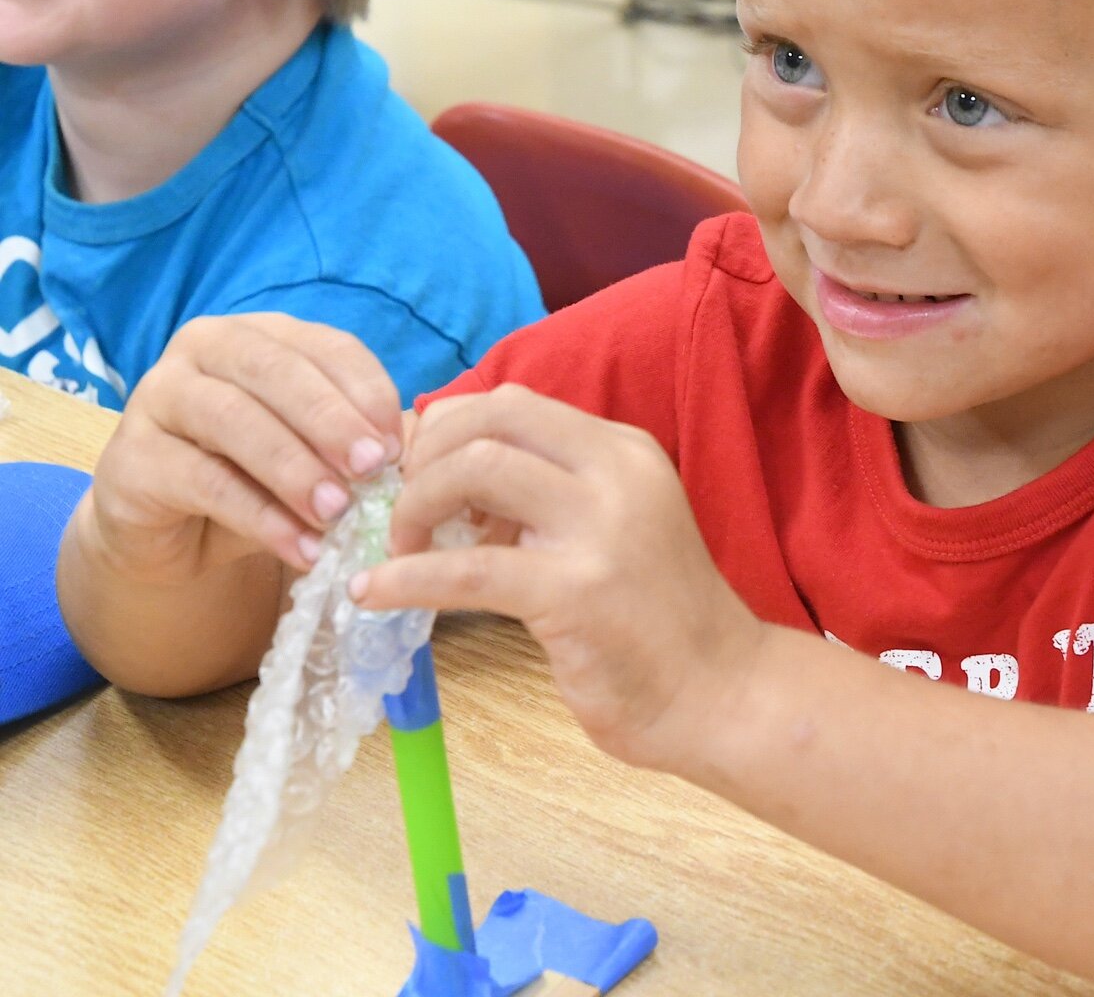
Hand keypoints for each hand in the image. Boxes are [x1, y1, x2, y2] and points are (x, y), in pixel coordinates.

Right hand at [84, 313, 403, 584]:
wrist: (172, 535)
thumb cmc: (256, 480)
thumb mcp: (312, 456)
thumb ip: (353, 446)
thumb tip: (408, 453)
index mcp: (261, 334)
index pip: (325, 346)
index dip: (367, 391)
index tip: (397, 445)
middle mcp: (204, 348)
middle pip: (277, 371)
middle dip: (332, 420)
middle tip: (372, 468)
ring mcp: (157, 396)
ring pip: (234, 420)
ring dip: (295, 468)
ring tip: (338, 513)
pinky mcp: (130, 457)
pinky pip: (204, 481)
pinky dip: (261, 517)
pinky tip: (301, 547)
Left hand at [351, 383, 764, 772]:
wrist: (719, 691)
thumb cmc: (658, 620)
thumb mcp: (612, 528)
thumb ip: (549, 496)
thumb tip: (446, 479)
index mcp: (623, 451)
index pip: (513, 404)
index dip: (446, 430)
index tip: (416, 476)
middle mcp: (616, 471)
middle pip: (489, 422)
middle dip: (422, 459)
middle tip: (400, 513)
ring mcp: (599, 528)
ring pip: (474, 471)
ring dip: (413, 507)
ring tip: (396, 551)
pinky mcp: (574, 591)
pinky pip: (465, 570)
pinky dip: (405, 577)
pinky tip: (373, 594)